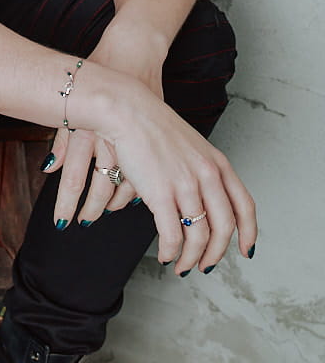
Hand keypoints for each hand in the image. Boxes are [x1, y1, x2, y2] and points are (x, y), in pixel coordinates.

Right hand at [44, 50, 256, 274]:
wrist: (125, 109)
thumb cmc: (149, 122)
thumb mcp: (187, 143)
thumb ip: (198, 169)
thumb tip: (197, 198)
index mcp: (216, 162)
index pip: (244, 206)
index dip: (248, 233)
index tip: (246, 250)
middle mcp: (207, 175)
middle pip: (224, 228)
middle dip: (216, 254)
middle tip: (205, 265)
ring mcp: (185, 185)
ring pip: (199, 237)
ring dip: (191, 259)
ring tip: (182, 265)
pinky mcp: (161, 194)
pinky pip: (172, 236)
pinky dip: (171, 252)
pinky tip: (165, 255)